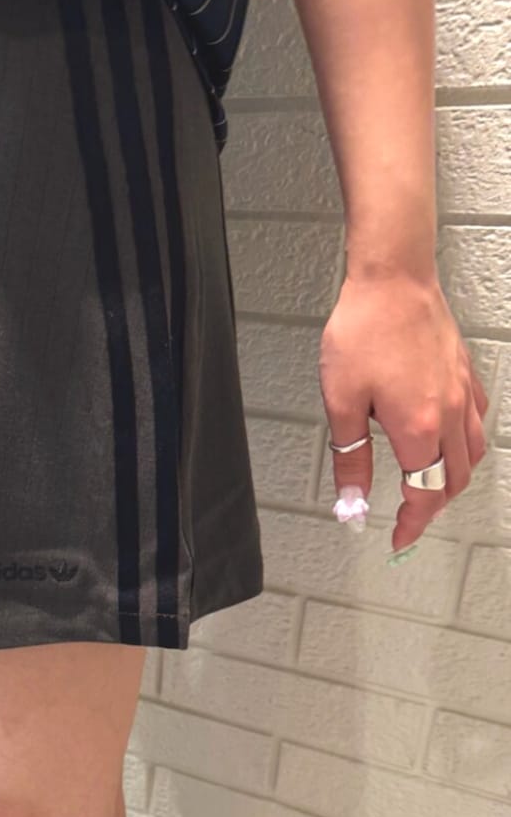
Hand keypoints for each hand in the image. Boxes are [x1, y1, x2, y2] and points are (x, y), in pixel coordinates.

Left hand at [319, 271, 488, 551]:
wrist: (393, 278)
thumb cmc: (362, 331)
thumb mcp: (341, 403)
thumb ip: (351, 460)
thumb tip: (353, 503)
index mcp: (417, 428)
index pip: (423, 494)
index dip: (412, 524)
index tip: (398, 538)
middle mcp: (448, 414)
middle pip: (452, 480)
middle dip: (431, 507)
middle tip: (408, 519)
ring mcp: (461, 393)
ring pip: (471, 454)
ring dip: (451, 480)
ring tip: (427, 488)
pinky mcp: (463, 373)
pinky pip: (476, 421)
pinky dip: (466, 444)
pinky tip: (448, 443)